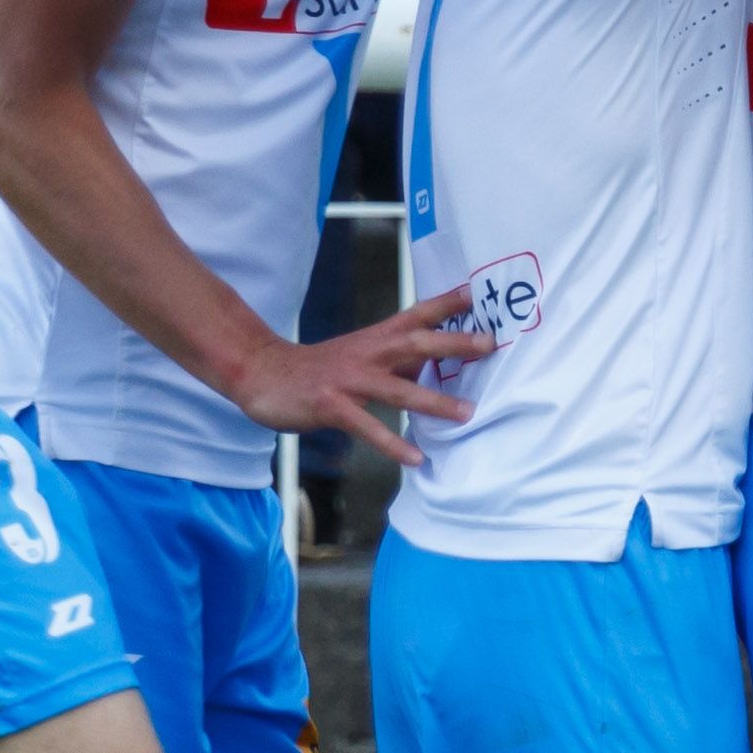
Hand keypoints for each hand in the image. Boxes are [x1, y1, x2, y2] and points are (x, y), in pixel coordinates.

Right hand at [223, 280, 493, 467]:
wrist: (263, 373)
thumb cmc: (319, 368)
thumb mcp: (361, 354)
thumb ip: (397, 357)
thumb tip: (437, 358)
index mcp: (375, 338)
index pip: (416, 314)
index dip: (446, 303)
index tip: (477, 294)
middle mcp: (367, 353)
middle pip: (415, 343)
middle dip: (453, 343)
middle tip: (489, 344)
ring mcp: (349, 380)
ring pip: (397, 388)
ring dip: (434, 400)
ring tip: (466, 413)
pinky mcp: (332, 405)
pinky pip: (367, 426)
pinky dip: (392, 443)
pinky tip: (415, 458)